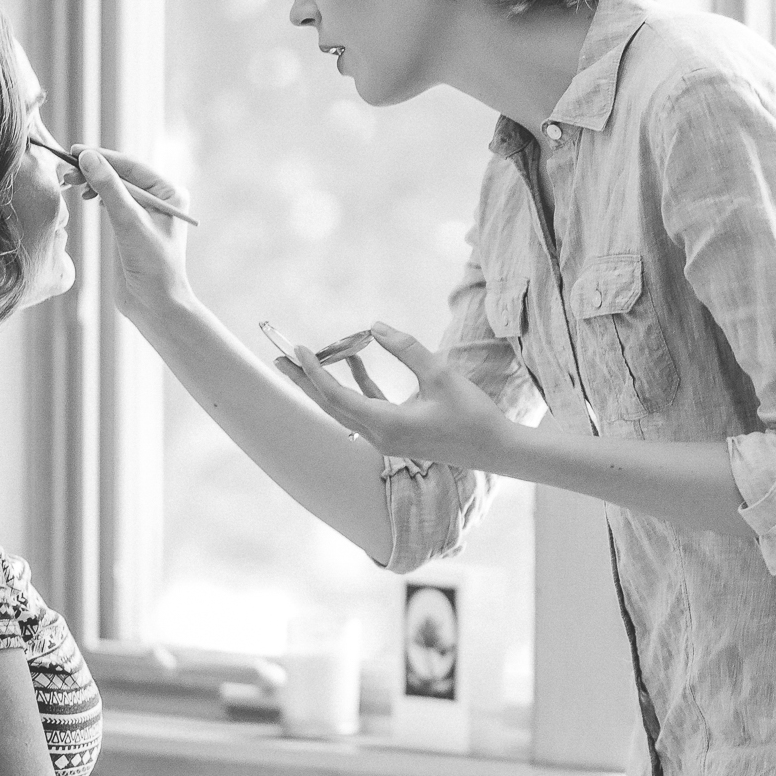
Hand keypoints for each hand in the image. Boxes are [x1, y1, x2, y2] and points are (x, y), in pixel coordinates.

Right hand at [70, 147, 194, 326]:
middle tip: (65, 170)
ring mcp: (146, 212)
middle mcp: (160, 199)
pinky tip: (85, 195)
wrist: (154, 304)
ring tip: (69, 182)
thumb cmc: (151, 265)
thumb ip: (109, 188)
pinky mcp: (132, 226)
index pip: (131, 165)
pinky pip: (112, 201)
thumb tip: (89, 157)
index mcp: (170, 192)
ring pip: (115, 187)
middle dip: (94, 170)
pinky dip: (97, 196)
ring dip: (93, 182)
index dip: (102, 157)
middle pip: (122, 174)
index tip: (74, 151)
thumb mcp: (128, 222)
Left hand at [276, 323, 510, 468]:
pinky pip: (366, 406)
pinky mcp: (398, 432)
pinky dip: (357, 384)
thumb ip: (407, 349)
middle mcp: (380, 436)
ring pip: (345, 407)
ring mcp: (388, 437)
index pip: (337, 398)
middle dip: (304, 381)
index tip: (300, 350)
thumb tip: (375, 327)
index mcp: (387, 425)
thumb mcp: (441, 375)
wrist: (497, 449)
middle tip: (279, 357)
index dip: (315, 373)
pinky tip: (353, 359)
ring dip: (326, 382)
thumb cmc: (473, 415)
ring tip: (306, 357)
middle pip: (330, 406)